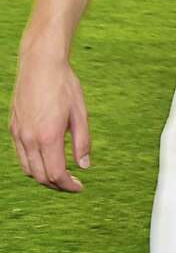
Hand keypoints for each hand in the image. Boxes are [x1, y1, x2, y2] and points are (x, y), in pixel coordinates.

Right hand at [9, 49, 90, 192]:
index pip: (56, 174)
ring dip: (44, 177)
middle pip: (41, 176)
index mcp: (49, 137)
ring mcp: (19, 134)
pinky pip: (21, 156)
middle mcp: (30, 139)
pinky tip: (46, 160)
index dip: (69, 186)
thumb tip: (85, 166)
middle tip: (73, 183)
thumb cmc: (64, 86)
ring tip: (61, 174)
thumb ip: (83, 142)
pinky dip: (33, 165)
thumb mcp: (80, 113)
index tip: (80, 187)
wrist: (40, 65)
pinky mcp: (14, 128)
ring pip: (29, 169)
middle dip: (58, 185)